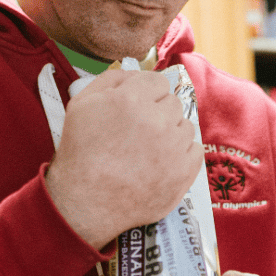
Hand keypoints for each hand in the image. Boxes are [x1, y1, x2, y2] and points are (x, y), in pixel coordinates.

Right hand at [45, 69, 202, 249]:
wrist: (85, 201)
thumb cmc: (81, 152)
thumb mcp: (82, 104)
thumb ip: (111, 80)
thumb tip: (136, 74)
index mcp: (132, 99)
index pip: (158, 82)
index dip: (147, 95)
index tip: (138, 109)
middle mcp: (157, 120)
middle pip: (173, 104)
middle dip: (159, 114)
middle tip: (140, 133)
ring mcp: (173, 148)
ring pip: (186, 127)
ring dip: (172, 134)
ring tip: (149, 151)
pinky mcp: (184, 172)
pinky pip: (195, 151)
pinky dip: (182, 155)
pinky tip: (162, 163)